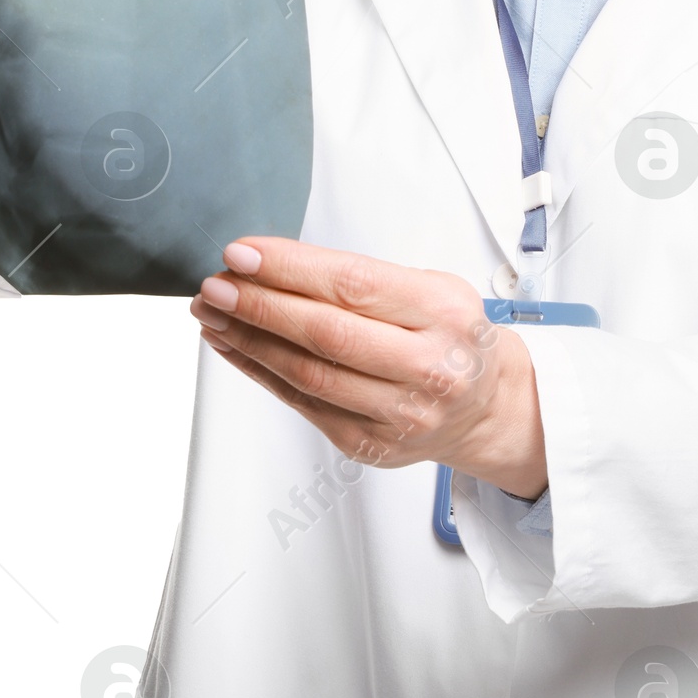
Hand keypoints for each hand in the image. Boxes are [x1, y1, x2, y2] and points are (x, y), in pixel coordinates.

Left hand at [190, 237, 548, 499]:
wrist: (484, 405)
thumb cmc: (448, 334)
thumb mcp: (429, 288)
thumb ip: (362, 279)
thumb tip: (272, 265)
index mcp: (444, 312)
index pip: (353, 284)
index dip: (290, 268)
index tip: (243, 253)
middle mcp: (428, 366)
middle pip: (326, 333)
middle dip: (259, 305)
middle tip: (217, 284)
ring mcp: (400, 414)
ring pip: (309, 374)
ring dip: (249, 340)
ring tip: (213, 312)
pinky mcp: (371, 444)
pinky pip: (303, 405)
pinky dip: (260, 372)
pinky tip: (234, 346)